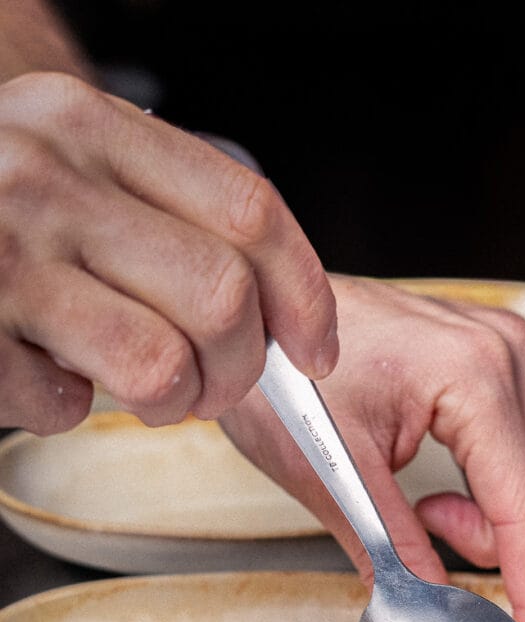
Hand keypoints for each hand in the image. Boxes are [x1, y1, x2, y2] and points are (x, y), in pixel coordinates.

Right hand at [0, 72, 337, 434]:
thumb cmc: (10, 202)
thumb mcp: (86, 168)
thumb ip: (178, 217)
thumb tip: (287, 320)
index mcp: (95, 129)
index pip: (249, 214)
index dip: (304, 297)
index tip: (315, 351)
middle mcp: (45, 180)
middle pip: (221, 299)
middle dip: (239, 368)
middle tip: (215, 380)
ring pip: (159, 366)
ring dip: (172, 400)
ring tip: (146, 385)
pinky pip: (66, 409)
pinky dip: (73, 411)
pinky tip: (48, 371)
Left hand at [220, 274, 524, 621]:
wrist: (261, 316)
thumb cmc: (282, 375)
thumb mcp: (330, 473)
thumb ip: (393, 551)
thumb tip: (435, 618)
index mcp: (474, 377)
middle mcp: (512, 356)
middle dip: (516, 543)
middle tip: (437, 533)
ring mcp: (516, 351)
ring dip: (520, 511)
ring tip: (439, 502)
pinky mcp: (508, 359)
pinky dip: (524, 479)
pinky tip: (462, 475)